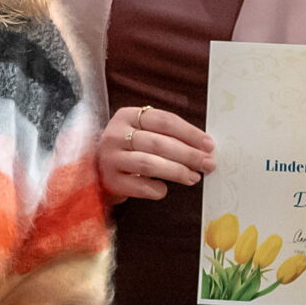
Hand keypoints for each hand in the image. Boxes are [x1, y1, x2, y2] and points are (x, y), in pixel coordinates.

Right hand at [96, 104, 215, 202]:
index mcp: (127, 115)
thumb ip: (167, 135)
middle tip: (208, 164)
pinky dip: (156, 189)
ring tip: (193, 177)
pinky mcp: (110, 181)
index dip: (190, 133)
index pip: (164, 121)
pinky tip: (165, 189)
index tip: (209, 145)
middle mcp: (116, 134)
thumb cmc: (128, 150)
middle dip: (189, 154)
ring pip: (150, 164)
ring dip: (177, 171)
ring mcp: (110, 158)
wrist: (96, 171)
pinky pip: (139, 186)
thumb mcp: (141, 133)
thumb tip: (204, 147)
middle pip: (159, 142)